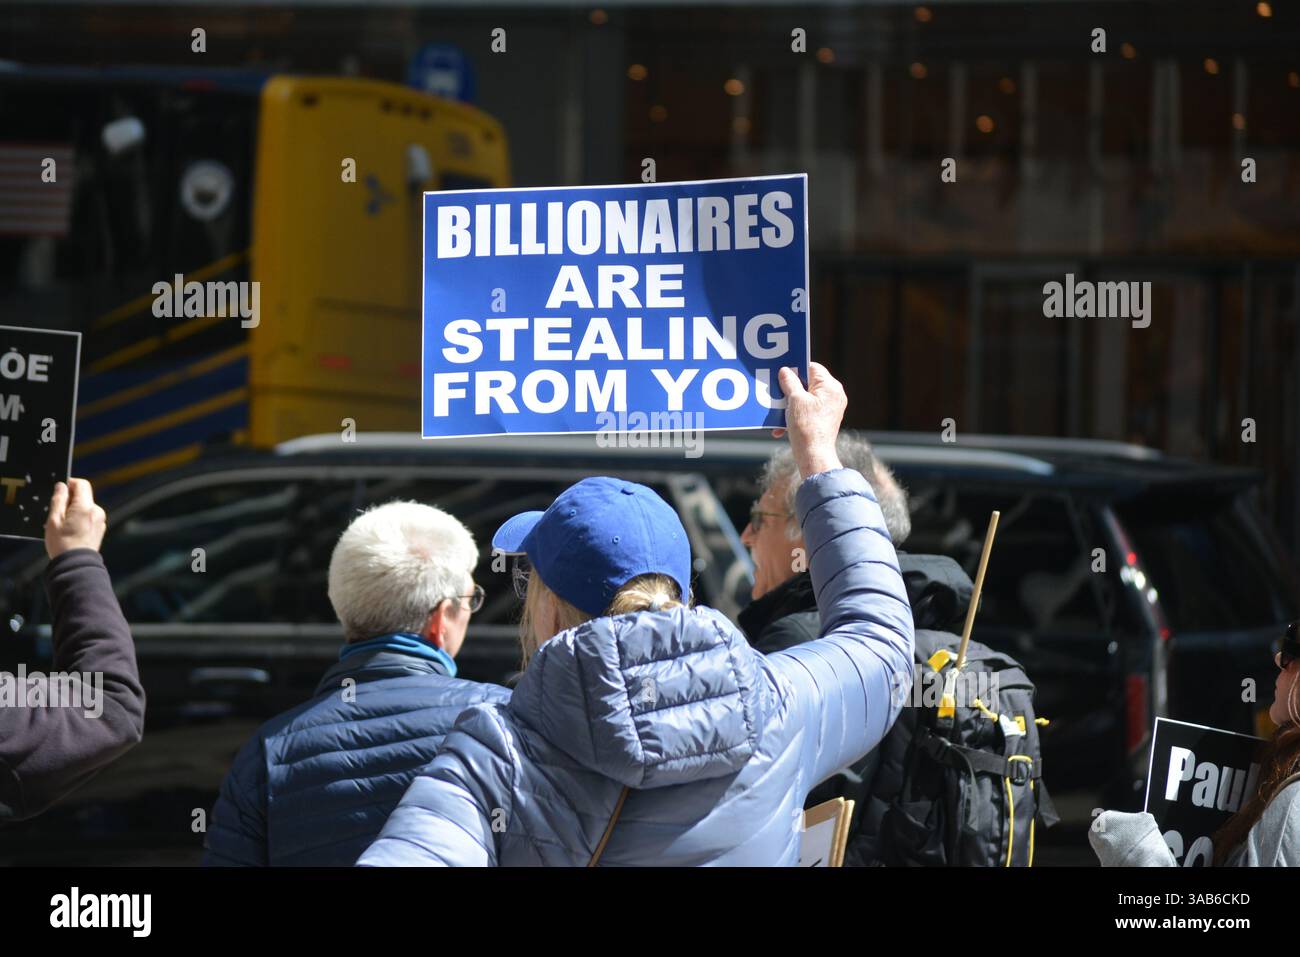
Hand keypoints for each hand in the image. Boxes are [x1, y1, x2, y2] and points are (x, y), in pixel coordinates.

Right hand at [45, 479, 107, 558]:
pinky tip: (71, 531)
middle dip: (70, 500)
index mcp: (86, 507)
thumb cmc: (62, 544)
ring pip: (86, 507)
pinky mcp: (100, 529)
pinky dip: (80, 519)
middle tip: (57, 513)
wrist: (76, 565)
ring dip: (74, 511)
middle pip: (84, 496)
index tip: (59, 491)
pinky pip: (89, 517)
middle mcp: (97, 512)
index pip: (82, 484)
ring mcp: (101, 521)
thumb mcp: (54, 520)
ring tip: (63, 525)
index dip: (70, 484)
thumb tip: (62, 486)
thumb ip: (58, 500)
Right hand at [775, 362, 845, 478]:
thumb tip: (785, 371)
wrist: (814, 456)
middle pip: (808, 383)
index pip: (812, 367)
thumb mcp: (795, 401)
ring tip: (778, 413)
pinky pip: (807, 411)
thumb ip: (790, 382)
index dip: (796, 368)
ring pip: (805, 398)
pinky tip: (782, 426)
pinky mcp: (824, 420)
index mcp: (830, 387)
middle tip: (777, 392)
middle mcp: (834, 396)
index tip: (782, 373)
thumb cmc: (807, 428)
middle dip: (790, 389)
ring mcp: (830, 408)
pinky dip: (795, 415)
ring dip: (789, 405)